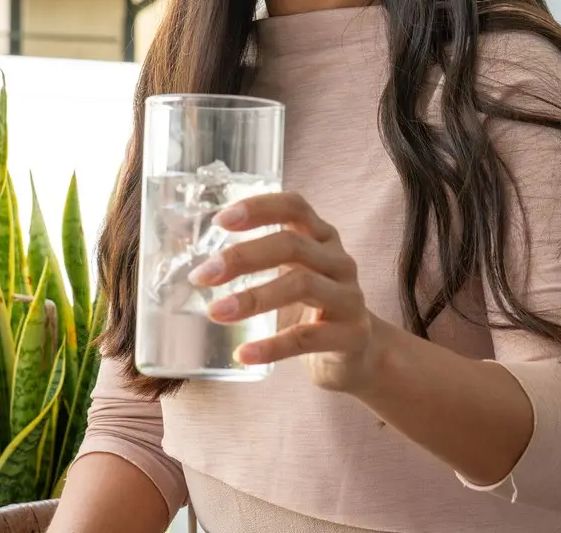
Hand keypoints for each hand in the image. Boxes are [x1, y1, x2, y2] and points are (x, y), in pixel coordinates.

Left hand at [187, 191, 378, 393]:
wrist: (360, 354)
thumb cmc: (314, 307)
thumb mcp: (293, 273)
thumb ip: (261, 259)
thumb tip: (200, 263)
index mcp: (322, 238)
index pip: (294, 207)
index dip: (259, 208)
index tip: (220, 221)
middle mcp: (339, 260)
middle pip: (292, 245)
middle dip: (243, 257)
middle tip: (203, 275)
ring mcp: (349, 297)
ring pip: (302, 285)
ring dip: (253, 298)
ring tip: (216, 313)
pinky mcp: (352, 335)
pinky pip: (307, 338)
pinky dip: (271, 346)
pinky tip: (243, 353)